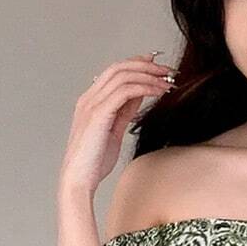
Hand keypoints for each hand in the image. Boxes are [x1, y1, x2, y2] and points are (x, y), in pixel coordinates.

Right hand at [58, 50, 176, 197]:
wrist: (78, 181)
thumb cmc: (93, 163)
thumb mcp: (114, 132)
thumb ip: (124, 112)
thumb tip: (139, 96)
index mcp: (90, 102)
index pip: (114, 72)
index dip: (136, 64)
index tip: (157, 65)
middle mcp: (89, 98)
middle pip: (119, 67)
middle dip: (146, 65)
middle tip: (168, 70)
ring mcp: (92, 104)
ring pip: (123, 75)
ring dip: (149, 75)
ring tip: (168, 81)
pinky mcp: (99, 113)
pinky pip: (125, 91)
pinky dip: (145, 87)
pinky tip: (159, 92)